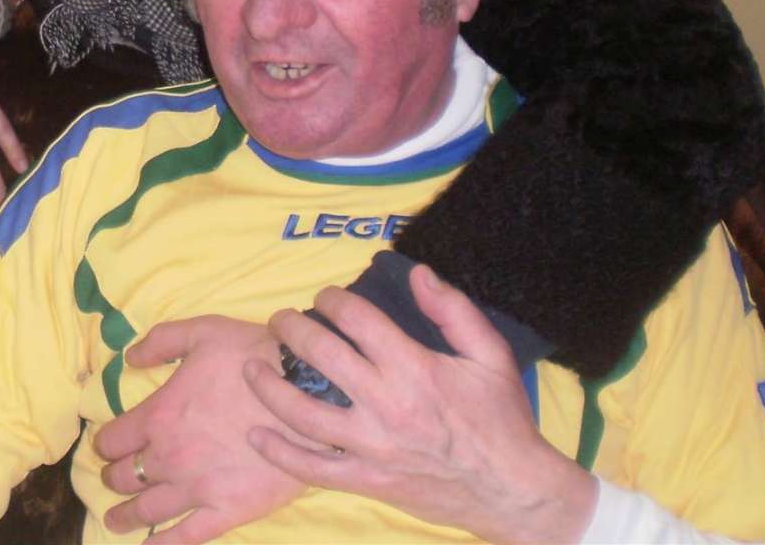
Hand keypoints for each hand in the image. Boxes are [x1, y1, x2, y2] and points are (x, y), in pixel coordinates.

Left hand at [94, 316, 311, 542]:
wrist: (310, 393)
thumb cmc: (254, 357)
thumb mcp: (202, 332)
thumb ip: (160, 342)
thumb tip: (130, 357)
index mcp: (159, 415)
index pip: (113, 440)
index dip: (107, 443)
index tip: (108, 446)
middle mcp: (170, 457)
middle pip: (125, 477)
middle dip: (114, 477)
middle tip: (113, 479)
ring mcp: (198, 488)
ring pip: (147, 510)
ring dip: (125, 515)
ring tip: (115, 521)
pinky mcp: (229, 510)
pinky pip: (187, 537)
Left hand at [247, 266, 596, 544]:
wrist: (513, 492)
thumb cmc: (502, 420)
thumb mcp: (490, 356)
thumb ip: (453, 310)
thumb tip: (416, 272)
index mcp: (413, 368)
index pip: (355, 318)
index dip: (332, 299)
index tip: (325, 297)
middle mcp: (385, 403)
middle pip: (319, 354)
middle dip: (291, 328)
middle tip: (281, 321)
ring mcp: (370, 446)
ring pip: (301, 412)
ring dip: (268, 385)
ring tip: (251, 367)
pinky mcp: (366, 480)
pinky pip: (311, 468)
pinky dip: (278, 452)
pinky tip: (256, 434)